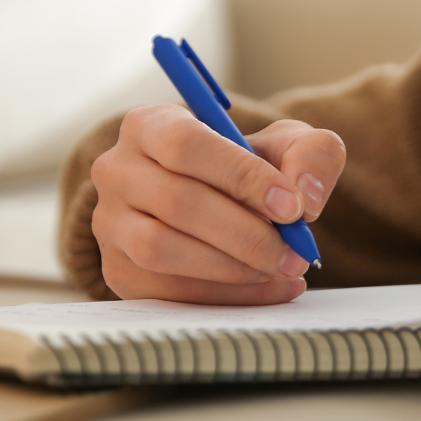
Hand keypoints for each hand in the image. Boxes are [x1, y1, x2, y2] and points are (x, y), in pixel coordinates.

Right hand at [90, 105, 344, 304]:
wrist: (219, 203)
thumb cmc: (247, 168)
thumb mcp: (286, 145)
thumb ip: (310, 154)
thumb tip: (306, 197)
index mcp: (149, 125)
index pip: (185, 144)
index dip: (241, 177)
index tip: (291, 207)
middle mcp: (117, 170)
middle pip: (176, 201)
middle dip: (246, 233)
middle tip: (295, 252)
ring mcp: (110, 224)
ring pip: (161, 250)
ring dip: (232, 268)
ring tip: (282, 269)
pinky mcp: (119, 271)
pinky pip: (166, 291)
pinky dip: (224, 296)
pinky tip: (268, 288)